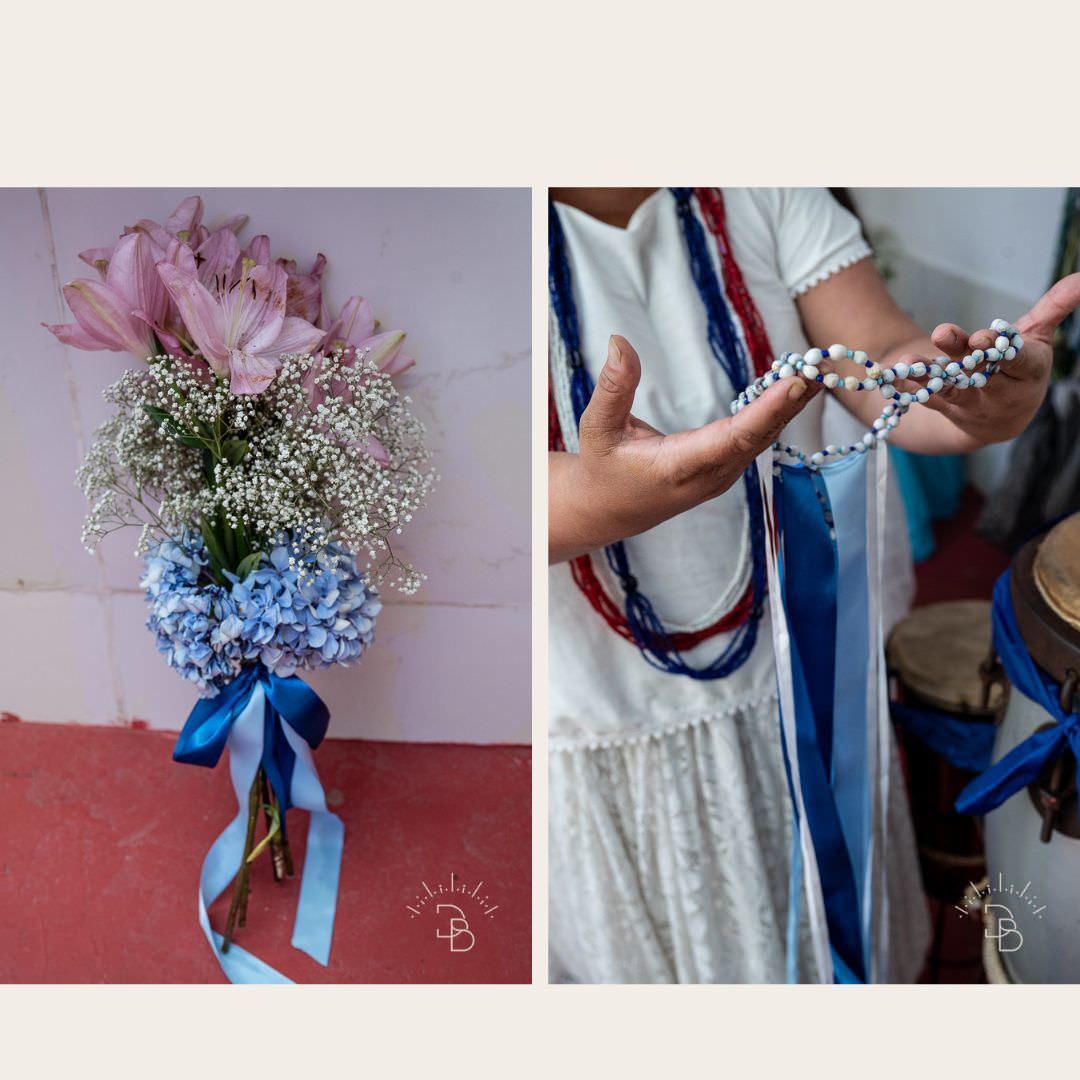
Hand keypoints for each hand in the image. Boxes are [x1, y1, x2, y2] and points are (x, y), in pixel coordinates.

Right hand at [549, 334, 815, 562]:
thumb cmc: (603, 466)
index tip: (796, 382)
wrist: (608, 510)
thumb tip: (620, 341)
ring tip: (819, 367)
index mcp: (677, 467)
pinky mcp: (725, 471)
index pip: (732, 438)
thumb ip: (613, 387)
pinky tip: (797, 387)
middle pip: (760, 436)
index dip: (767, 410)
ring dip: (792, 404)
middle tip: (823, 363)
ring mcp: (721, 477)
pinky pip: (758, 439)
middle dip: (793, 400)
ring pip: (764, 438)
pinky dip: (778, 412)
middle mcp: (708, 476)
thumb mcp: (597, 427)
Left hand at [891, 272, 1079, 445]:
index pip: (1017, 361)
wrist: (1001, 420)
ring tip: (908, 362)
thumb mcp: (1038, 338)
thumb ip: (1054, 308)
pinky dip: (910, 387)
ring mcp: (970, 402)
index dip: (1001, 349)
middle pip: (979, 373)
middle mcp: (999, 390)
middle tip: (943, 333)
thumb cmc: (1020, 369)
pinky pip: (927, 399)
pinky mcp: (946, 409)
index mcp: (1026, 371)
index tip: (984, 334)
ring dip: (927, 376)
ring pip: (949, 390)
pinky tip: (894, 374)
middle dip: (962, 355)